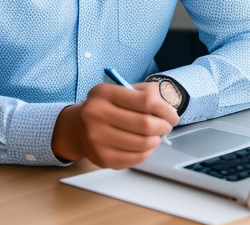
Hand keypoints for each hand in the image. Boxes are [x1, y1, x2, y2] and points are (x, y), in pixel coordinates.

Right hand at [51, 82, 178, 169]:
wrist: (77, 128)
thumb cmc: (105, 107)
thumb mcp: (119, 90)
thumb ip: (143, 92)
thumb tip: (168, 102)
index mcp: (104, 93)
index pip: (145, 100)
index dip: (165, 109)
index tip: (172, 114)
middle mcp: (97, 114)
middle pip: (145, 124)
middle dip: (163, 126)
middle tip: (167, 126)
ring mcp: (98, 138)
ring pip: (143, 143)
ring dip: (156, 140)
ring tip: (156, 135)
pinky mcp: (103, 157)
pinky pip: (136, 158)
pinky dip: (147, 152)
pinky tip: (146, 145)